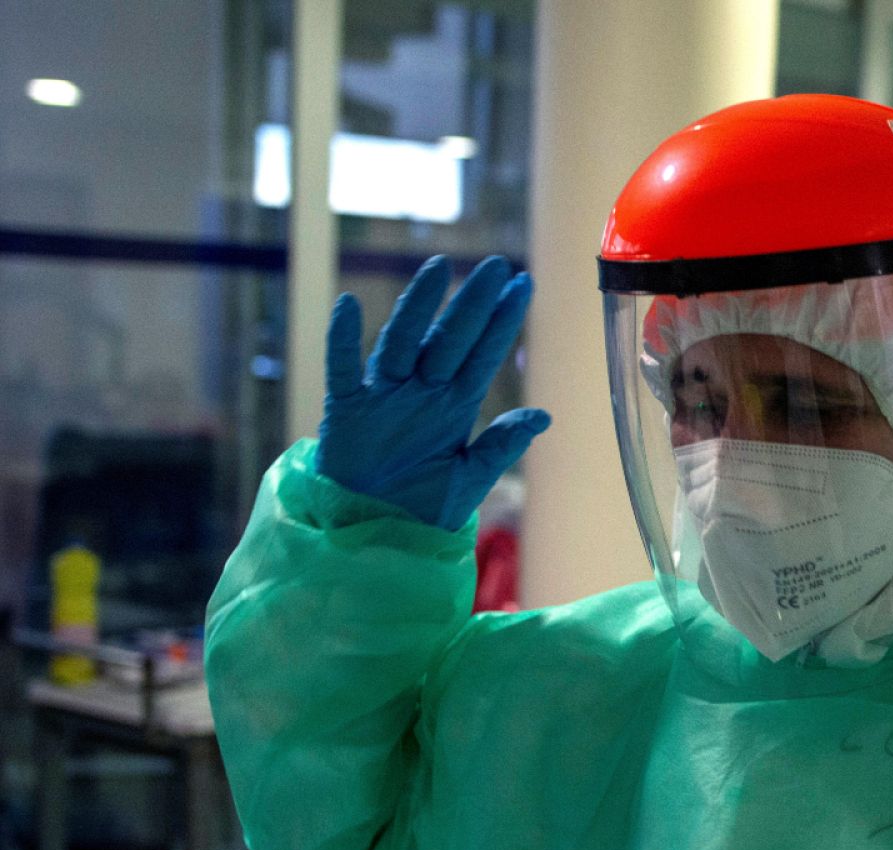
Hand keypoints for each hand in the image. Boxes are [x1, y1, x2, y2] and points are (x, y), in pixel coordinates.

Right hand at [316, 255, 549, 530]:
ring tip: (436, 270)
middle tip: (495, 266)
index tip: (523, 284)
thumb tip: (543, 416)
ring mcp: (384, 396)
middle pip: (449, 339)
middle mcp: (422, 392)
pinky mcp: (347, 411)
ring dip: (417, 307)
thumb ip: (499, 446)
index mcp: (455, 405)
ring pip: (402, 342)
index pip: (482, 354)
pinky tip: (349, 306)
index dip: (501, 321)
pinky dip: (343, 340)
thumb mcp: (469, 478)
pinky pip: (344, 370)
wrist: (374, 534)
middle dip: (472, 304)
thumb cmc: (423, 508)